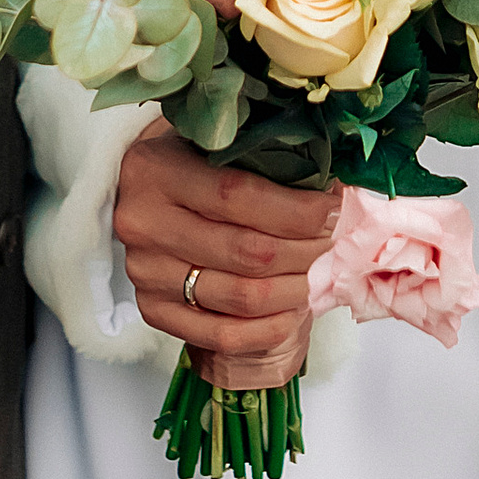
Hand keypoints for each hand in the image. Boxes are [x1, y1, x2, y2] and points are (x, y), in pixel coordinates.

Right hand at [116, 125, 340, 387]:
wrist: (148, 193)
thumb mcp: (216, 143)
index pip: (238, 196)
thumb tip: (336, 188)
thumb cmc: (193, 162)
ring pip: (241, 297)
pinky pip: (222, 335)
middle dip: (306, 251)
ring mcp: (144, 272)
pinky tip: (294, 310)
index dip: (296, 210)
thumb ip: (264, 157)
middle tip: (336, 243)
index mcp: (155, 169)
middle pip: (246, 252)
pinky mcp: (151, 310)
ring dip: (295, 290)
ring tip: (320, 274)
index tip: (335, 210)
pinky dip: (269, 328)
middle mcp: (141, 223)